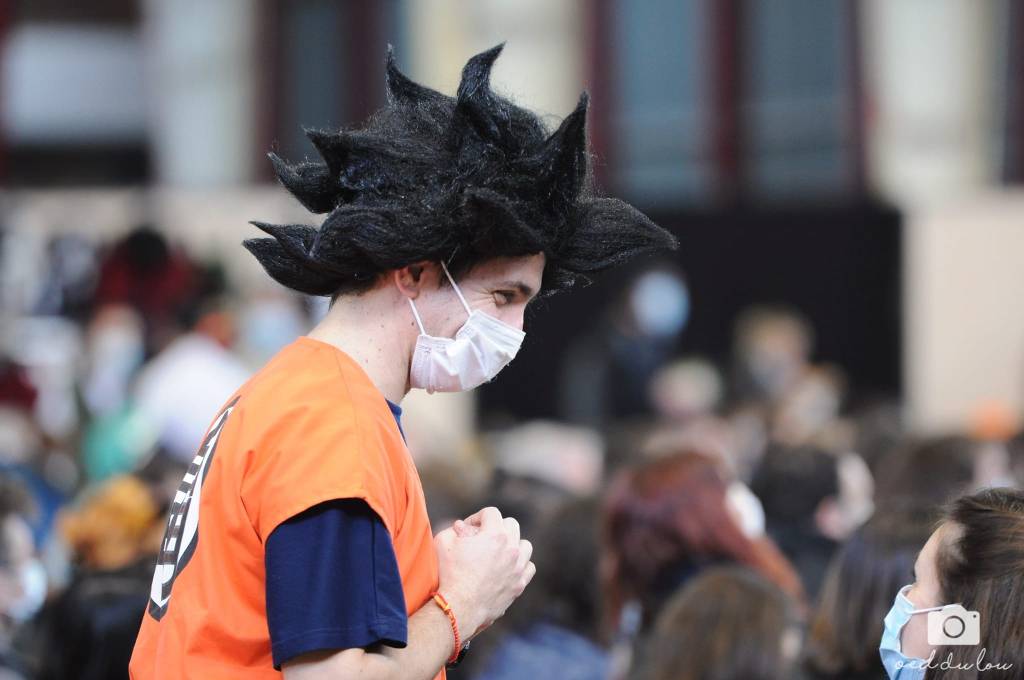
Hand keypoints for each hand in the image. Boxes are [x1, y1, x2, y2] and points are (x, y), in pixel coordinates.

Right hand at [434, 507, 534, 638]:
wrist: (459, 607)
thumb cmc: (449, 573)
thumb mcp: (443, 542)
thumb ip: (454, 529)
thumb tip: (463, 527)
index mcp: (495, 534)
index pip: (491, 513)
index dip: (477, 517)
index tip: (467, 529)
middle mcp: (511, 548)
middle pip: (511, 524)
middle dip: (496, 527)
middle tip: (481, 539)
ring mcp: (518, 567)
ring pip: (524, 545)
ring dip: (512, 544)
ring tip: (498, 552)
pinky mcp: (519, 585)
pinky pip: (529, 567)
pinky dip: (520, 565)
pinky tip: (507, 568)